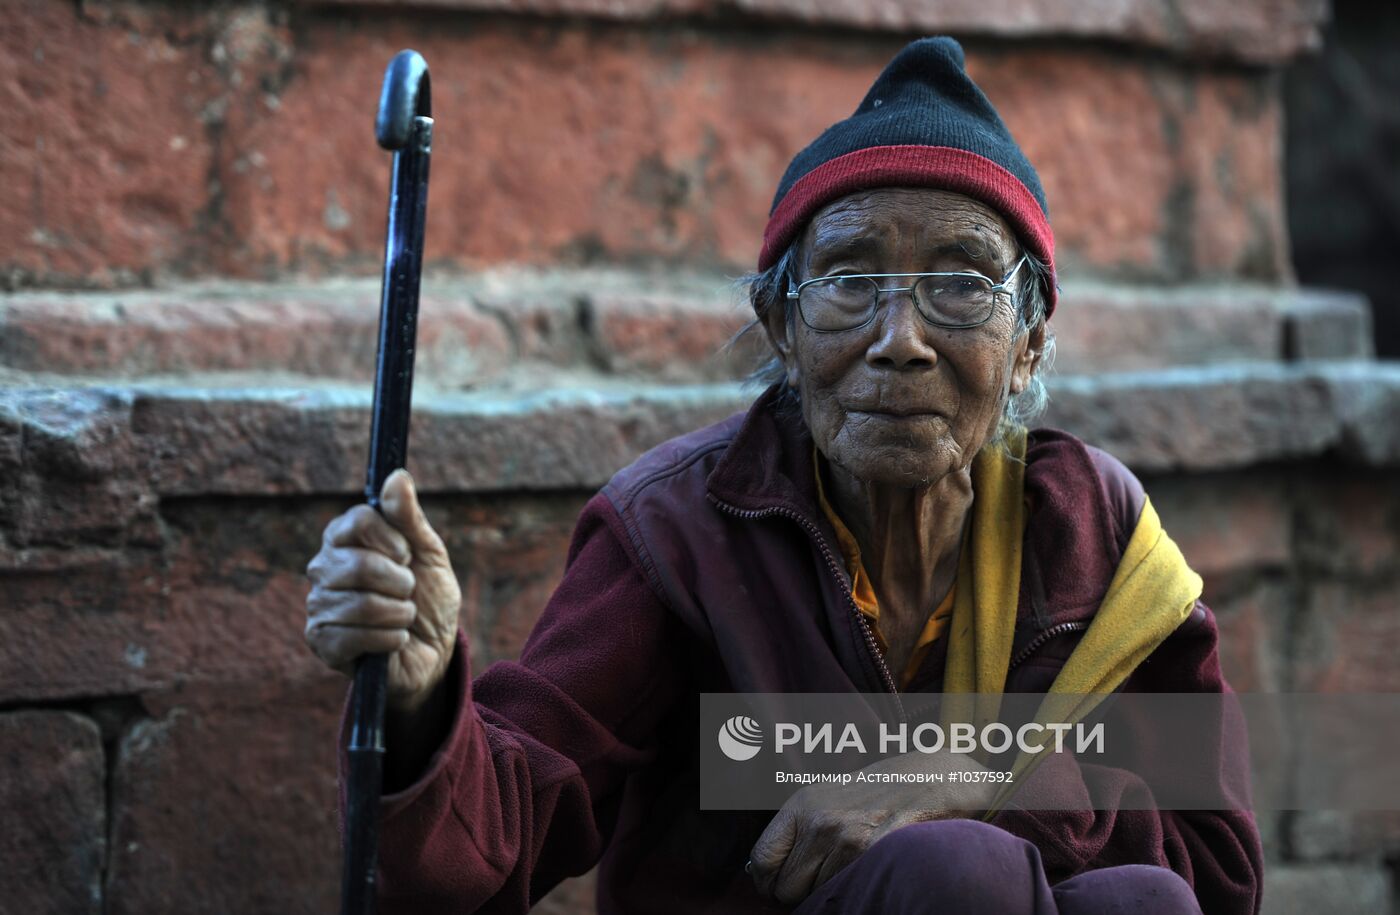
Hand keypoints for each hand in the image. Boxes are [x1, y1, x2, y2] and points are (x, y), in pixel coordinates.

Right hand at [304, 469, 461, 712]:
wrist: (432, 650)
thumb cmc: (428, 597)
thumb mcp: (428, 553)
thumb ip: (409, 517)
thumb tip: (397, 475)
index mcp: (344, 538)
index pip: (359, 520)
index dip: (392, 539)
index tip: (407, 555)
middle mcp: (323, 568)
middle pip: (360, 565)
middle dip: (401, 583)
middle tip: (408, 592)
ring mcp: (318, 605)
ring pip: (362, 604)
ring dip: (400, 614)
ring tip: (403, 616)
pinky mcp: (321, 641)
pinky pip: (358, 636)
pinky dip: (390, 639)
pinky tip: (393, 640)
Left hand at [749, 751, 997, 904]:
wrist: (928, 778)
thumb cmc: (873, 792)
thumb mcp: (824, 798)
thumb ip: (794, 830)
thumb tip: (757, 868)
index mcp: (801, 805)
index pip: (761, 859)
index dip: (766, 881)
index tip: (775, 886)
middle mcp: (819, 821)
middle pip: (786, 886)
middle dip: (800, 891)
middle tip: (820, 878)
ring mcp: (847, 838)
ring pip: (819, 895)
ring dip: (831, 889)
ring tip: (850, 864)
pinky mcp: (873, 854)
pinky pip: (847, 892)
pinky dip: (854, 888)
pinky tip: (865, 869)